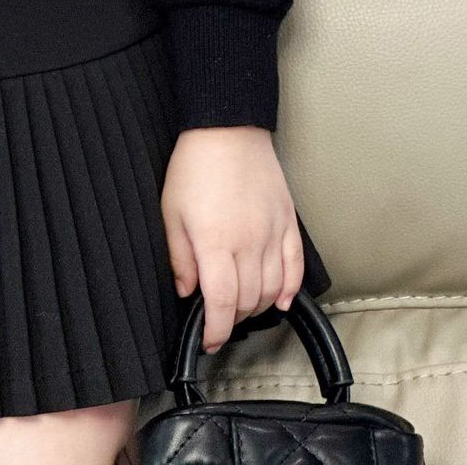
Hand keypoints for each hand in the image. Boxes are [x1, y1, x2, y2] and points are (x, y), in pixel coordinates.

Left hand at [160, 125, 305, 353]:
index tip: (209, 341)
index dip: (216, 331)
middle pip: (249, 301)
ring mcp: (272, 231)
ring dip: (258, 307)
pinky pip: (295, 264)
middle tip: (220, 319)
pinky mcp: (288, 220)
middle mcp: (249, 242)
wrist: (227, 125)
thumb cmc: (195, 165)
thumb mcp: (171, 211)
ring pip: (273, 289)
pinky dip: (290, 288)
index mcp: (216, 242)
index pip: (222, 304)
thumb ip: (179, 257)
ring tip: (242, 307)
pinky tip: (282, 300)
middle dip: (233, 319)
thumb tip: (187, 292)